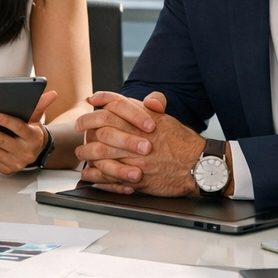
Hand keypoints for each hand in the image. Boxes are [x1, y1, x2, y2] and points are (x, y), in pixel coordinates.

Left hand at [0, 90, 56, 173]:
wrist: (36, 151)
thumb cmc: (32, 131)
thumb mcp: (36, 117)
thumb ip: (40, 104)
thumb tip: (51, 93)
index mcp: (33, 137)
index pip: (19, 128)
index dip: (6, 121)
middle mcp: (26, 152)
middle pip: (1, 141)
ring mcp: (16, 163)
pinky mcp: (7, 169)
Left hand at [73, 91, 206, 195]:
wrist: (198, 166)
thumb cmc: (183, 143)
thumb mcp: (168, 120)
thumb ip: (152, 109)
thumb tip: (146, 99)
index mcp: (145, 120)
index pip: (117, 105)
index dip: (102, 100)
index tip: (91, 100)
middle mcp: (138, 137)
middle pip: (103, 128)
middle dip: (86, 127)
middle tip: (78, 127)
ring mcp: (136, 159)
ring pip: (102, 154)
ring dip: (88, 153)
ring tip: (81, 154)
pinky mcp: (137, 178)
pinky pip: (110, 177)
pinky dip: (97, 175)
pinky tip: (89, 174)